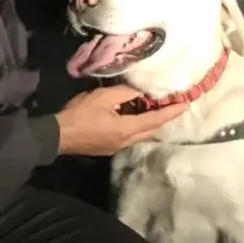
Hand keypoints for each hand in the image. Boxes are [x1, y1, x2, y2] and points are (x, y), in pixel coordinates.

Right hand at [55, 84, 189, 155]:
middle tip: (174, 105)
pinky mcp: (109, 148)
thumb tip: (140, 94)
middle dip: (164, 118)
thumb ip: (125, 94)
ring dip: (151, 123)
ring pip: (141, 134)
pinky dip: (138, 126)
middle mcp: (126, 141)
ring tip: (156, 108)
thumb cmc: (80, 114)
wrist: (57, 136)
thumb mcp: (103, 97)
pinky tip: (136, 117)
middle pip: (152, 130)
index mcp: (127, 129)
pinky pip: (130, 136)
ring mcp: (117, 147)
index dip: (172, 112)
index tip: (186, 104)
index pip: (156, 120)